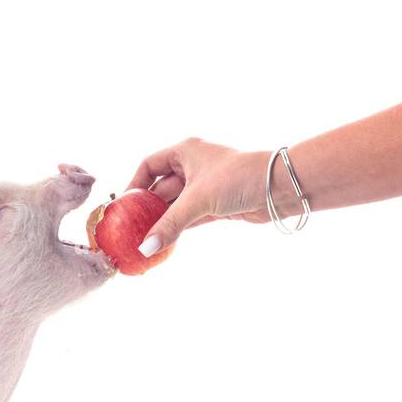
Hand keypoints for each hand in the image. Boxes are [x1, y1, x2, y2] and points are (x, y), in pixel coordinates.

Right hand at [126, 139, 276, 252]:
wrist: (278, 188)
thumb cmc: (238, 178)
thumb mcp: (197, 200)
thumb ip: (169, 225)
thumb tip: (145, 249)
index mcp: (185, 151)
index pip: (150, 165)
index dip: (135, 183)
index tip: (123, 204)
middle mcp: (192, 166)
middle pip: (160, 188)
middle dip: (146, 208)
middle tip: (129, 228)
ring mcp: (204, 186)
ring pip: (174, 205)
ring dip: (161, 221)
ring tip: (142, 239)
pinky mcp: (214, 204)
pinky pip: (187, 217)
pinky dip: (176, 228)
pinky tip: (163, 242)